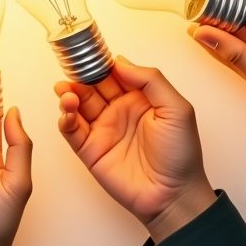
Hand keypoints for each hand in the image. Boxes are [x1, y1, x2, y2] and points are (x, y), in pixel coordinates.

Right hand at [56, 58, 215, 243]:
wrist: (173, 195)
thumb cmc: (181, 155)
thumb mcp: (177, 109)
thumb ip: (151, 81)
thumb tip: (121, 62)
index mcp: (140, 98)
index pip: (115, 72)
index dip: (100, 61)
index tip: (87, 51)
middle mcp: (119, 111)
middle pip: (92, 85)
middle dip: (79, 75)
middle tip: (70, 68)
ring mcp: (103, 130)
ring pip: (78, 105)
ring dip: (69, 95)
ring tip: (66, 91)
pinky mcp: (90, 151)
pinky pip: (71, 131)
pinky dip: (65, 119)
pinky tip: (67, 112)